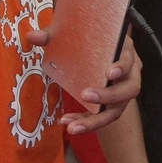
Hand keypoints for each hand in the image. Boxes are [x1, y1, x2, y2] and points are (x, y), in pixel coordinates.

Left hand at [23, 26, 141, 133]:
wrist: (96, 51)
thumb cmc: (89, 42)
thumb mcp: (71, 35)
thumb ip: (52, 35)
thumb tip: (31, 36)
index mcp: (124, 51)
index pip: (129, 59)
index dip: (122, 67)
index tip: (109, 73)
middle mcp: (129, 73)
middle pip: (130, 89)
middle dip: (109, 96)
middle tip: (86, 96)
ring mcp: (123, 91)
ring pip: (117, 110)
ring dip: (96, 120)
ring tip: (73, 127)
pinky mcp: (113, 105)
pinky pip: (103, 117)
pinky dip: (86, 122)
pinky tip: (69, 122)